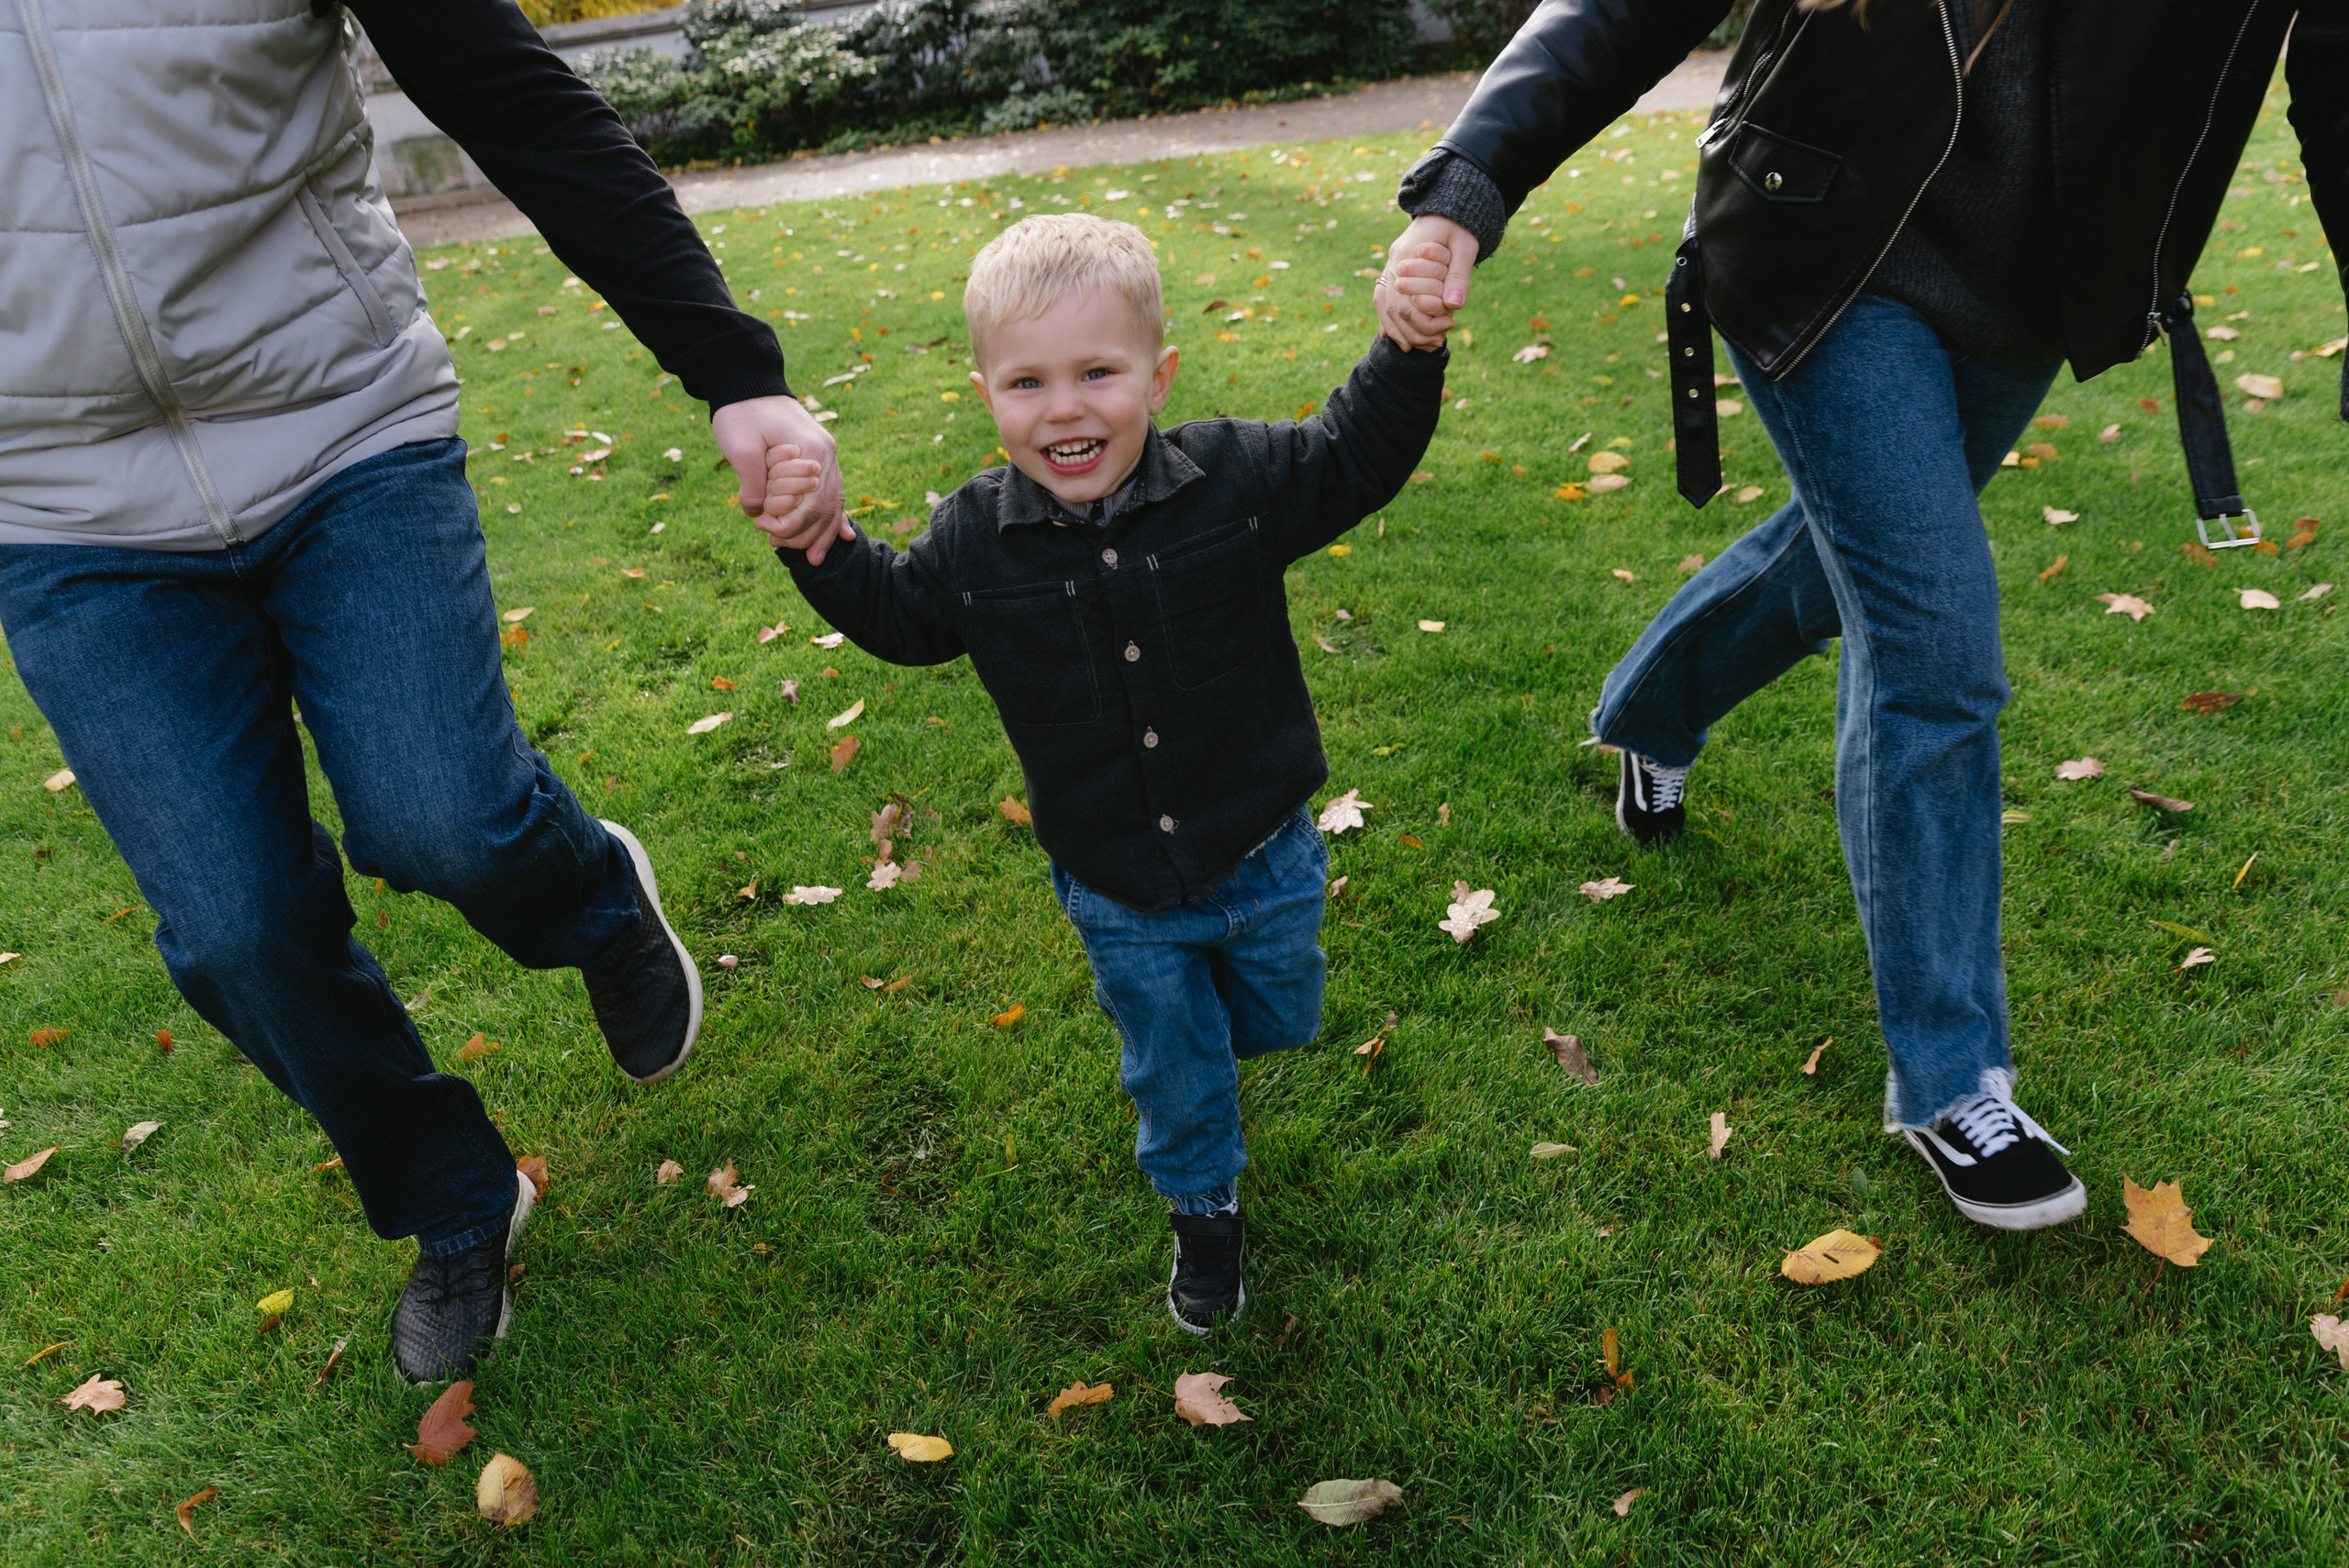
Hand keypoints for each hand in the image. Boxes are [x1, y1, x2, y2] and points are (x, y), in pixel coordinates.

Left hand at [710, 395, 852, 563]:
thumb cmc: (741, 412)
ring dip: (823, 533)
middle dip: (806, 535)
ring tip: (814, 558)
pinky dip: (836, 516)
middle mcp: (827, 454)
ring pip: (834, 503)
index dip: (788, 525)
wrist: (748, 382)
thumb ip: (752, 486)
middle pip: (827, 508)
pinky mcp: (820, 456)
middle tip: (776, 545)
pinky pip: (834, 492)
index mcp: (813, 451)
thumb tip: (759, 515)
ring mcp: (827, 455)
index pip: (810, 505)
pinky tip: (844, 537)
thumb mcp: (740, 448)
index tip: (761, 527)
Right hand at [1376, 214, 1478, 347]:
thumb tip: (1454, 306)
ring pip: (1385, 305)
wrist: (1447, 207)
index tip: (1450, 326)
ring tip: (1413, 347)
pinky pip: (1382, 298)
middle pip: (1394, 307)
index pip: (1409, 300)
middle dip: (1413, 330)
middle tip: (1437, 342)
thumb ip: (1459, 275)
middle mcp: (1393, 261)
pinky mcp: (1392, 268)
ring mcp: (1390, 265)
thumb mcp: (1465, 247)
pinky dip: (1387, 319)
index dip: (1427, 321)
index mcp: (1407, 253)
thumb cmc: (1459, 226)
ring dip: (1398, 329)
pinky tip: (1393, 336)